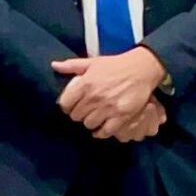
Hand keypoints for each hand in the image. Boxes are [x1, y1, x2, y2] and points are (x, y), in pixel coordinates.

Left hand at [52, 46, 166, 135]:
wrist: (141, 69)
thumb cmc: (114, 65)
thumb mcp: (91, 62)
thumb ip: (71, 65)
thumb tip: (54, 65)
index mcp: (84, 84)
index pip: (65, 104)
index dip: (66, 106)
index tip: (70, 106)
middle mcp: (94, 97)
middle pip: (76, 116)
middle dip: (77, 114)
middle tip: (83, 112)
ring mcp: (108, 108)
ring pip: (89, 124)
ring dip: (89, 122)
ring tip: (92, 118)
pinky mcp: (121, 116)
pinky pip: (106, 131)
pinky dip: (101, 133)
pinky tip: (100, 129)